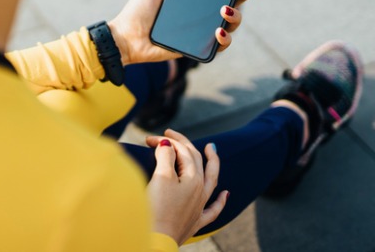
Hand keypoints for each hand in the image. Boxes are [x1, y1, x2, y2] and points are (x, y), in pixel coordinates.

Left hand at [108, 0, 251, 64]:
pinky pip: (218, 47)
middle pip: (232, 7)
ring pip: (230, 27)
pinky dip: (223, 40)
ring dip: (235, 18)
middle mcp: (201, 15)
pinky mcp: (196, 49)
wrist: (127, 38)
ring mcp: (201, 33)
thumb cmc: (137, 10)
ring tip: (225, 10)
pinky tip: (218, 32)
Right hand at [145, 129, 228, 244]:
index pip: (183, 151)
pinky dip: (221, 200)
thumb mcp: (161, 177)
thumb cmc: (156, 209)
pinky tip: (226, 194)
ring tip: (212, 149)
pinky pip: (213, 209)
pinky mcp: (194, 222)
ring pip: (211, 180)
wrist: (156, 240)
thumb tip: (168, 145)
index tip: (149, 139)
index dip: (166, 141)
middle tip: (169, 134)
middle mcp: (200, 191)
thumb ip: (166, 157)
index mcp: (193, 178)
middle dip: (182, 144)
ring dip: (211, 163)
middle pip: (196, 160)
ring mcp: (199, 207)